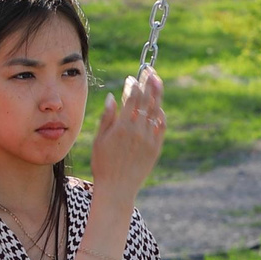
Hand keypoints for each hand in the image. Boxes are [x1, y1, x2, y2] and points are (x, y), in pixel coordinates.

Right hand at [88, 67, 166, 203]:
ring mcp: (149, 138)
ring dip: (157, 94)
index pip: (132, 98)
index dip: (134, 85)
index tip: (133, 78)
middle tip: (150, 70)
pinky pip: (161, 126)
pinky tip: (158, 107)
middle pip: (147, 100)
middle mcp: (138, 130)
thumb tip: (113, 97)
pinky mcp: (156, 147)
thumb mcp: (99, 140)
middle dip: (149, 82)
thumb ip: (107, 117)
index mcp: (122, 127)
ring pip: (156, 110)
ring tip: (157, 81)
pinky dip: (160, 114)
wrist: (117, 188)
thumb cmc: (103, 164)